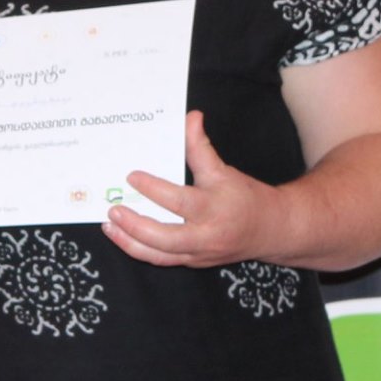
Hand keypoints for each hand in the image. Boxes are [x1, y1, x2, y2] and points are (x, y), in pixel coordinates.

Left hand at [102, 111, 283, 267]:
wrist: (271, 231)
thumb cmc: (246, 198)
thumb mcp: (223, 170)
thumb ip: (201, 147)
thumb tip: (191, 117)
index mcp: (213, 208)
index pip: (178, 201)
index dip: (153, 188)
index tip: (131, 176)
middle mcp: (205, 235)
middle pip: (164, 238)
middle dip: (135, 225)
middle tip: (114, 208)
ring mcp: (197, 254)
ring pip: (158, 255)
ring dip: (129, 242)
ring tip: (109, 225)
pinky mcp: (192, 262)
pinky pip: (161, 260)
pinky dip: (139, 249)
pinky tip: (123, 236)